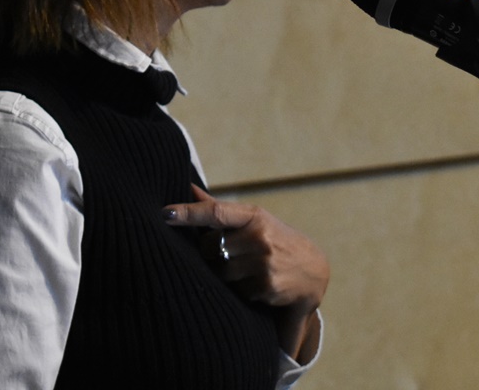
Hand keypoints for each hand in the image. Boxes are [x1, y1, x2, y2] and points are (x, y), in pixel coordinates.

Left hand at [165, 185, 328, 360]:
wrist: (313, 272)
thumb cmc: (273, 240)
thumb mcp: (253, 220)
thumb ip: (218, 209)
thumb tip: (187, 186)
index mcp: (254, 215)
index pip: (215, 212)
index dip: (188, 213)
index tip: (165, 214)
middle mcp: (259, 236)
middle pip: (210, 249)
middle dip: (213, 254)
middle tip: (232, 254)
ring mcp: (264, 262)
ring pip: (221, 273)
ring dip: (227, 274)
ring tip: (249, 269)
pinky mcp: (267, 286)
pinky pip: (236, 291)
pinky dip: (242, 290)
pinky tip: (259, 283)